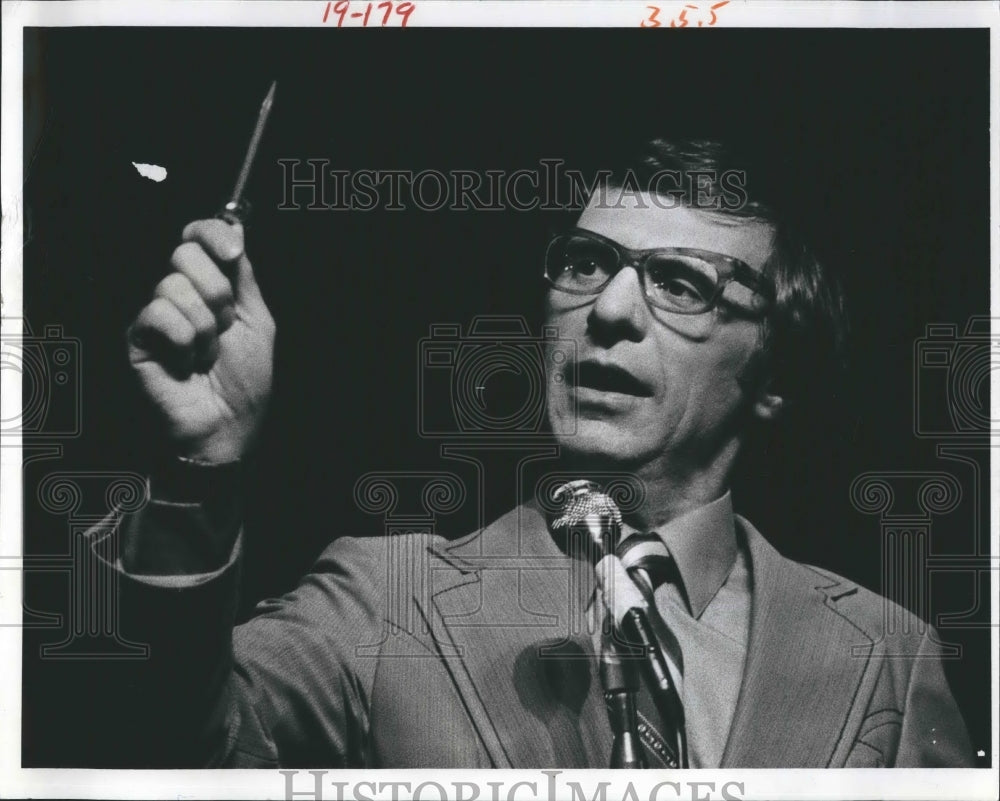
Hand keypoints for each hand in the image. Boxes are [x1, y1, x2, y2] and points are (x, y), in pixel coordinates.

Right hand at [127, 219, 274, 462]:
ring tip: (206, 354)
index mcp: (209, 285)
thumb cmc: (244, 381)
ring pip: (174, 286)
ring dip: (205, 328)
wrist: (229, 425)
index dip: (212, 234)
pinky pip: (158, 313)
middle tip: (224, 328)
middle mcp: (179, 294)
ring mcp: (156, 314)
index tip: (234, 252)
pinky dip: (183, 341)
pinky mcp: (137, 337)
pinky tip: (185, 363)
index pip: (197, 236)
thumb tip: (235, 227)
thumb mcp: (256, 320)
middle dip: (217, 293)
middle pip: (185, 253)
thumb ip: (244, 275)